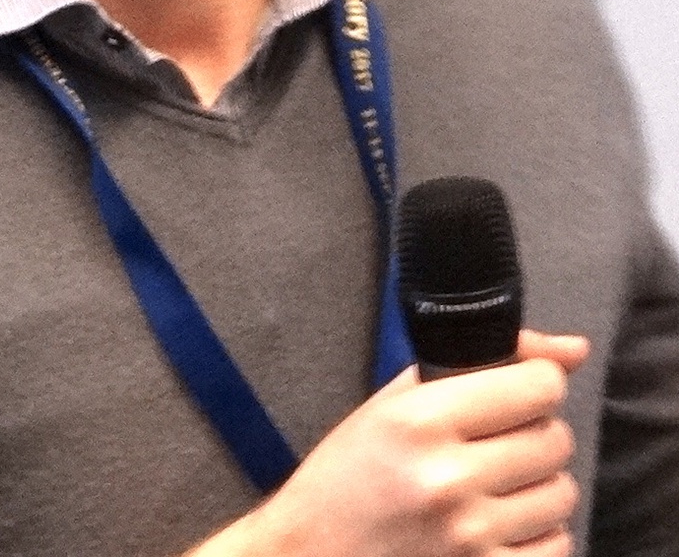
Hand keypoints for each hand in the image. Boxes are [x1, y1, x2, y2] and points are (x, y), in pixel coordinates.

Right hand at [189, 330, 588, 556]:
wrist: (311, 552)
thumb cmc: (351, 473)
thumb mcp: (395, 402)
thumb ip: (480, 363)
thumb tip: (575, 349)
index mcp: (422, 419)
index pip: (537, 387)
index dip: (538, 381)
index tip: (522, 386)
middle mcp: (450, 477)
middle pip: (555, 440)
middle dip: (535, 433)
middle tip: (499, 439)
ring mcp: (470, 537)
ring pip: (563, 495)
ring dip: (538, 486)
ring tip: (496, 484)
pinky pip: (557, 548)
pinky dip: (537, 535)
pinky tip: (498, 524)